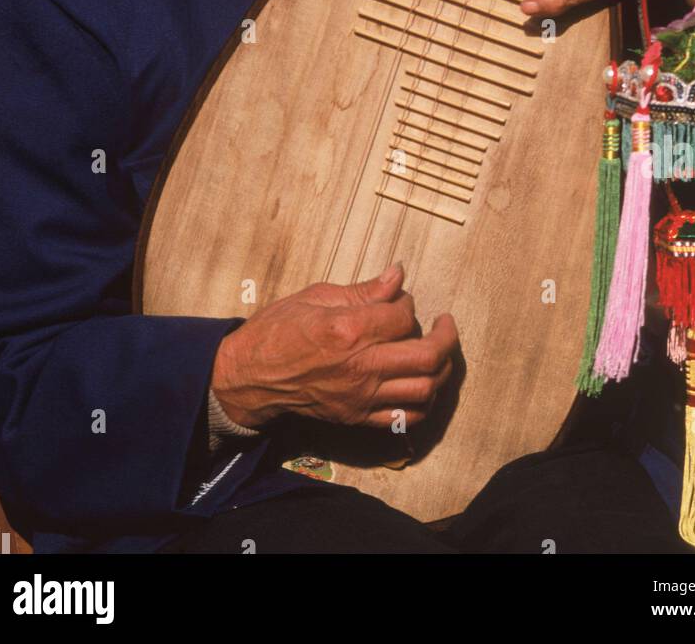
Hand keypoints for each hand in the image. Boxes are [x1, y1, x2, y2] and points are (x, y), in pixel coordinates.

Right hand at [210, 263, 457, 431]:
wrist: (249, 378)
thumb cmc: (277, 330)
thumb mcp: (316, 296)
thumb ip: (363, 290)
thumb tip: (397, 276)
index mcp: (347, 330)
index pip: (403, 316)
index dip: (408, 302)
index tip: (401, 297)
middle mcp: (360, 367)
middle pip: (428, 357)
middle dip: (445, 337)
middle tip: (444, 324)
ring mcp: (361, 397)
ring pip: (425, 389)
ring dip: (441, 369)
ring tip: (438, 352)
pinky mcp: (357, 417)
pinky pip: (406, 417)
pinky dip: (423, 400)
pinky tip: (422, 382)